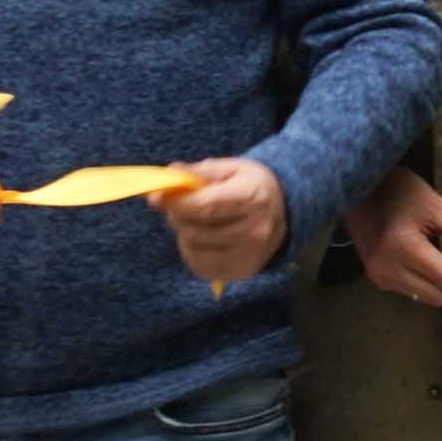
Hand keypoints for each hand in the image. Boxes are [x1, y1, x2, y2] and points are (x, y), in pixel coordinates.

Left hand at [157, 157, 288, 291]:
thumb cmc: (251, 186)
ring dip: (184, 232)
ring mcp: (249, 255)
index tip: (156, 197)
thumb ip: (199, 172)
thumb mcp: (231, 168)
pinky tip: (203, 239)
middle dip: (177, 215)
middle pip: (195, 229)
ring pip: (193, 246)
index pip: (206, 206)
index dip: (175, 203)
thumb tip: (169, 175)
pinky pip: (200, 264)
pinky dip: (193, 250)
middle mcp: (255, 230)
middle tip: (179, 205)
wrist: (285, 212)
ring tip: (196, 221)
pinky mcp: (241, 271)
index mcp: (253, 197)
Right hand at [354, 167, 441, 307]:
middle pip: (439, 295)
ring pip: (428, 297)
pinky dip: (435, 285)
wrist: (358, 189)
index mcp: (404, 248)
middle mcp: (389, 270)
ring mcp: (381, 277)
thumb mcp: (437, 206)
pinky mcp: (379, 279)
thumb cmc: (399, 191)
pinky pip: (415, 291)